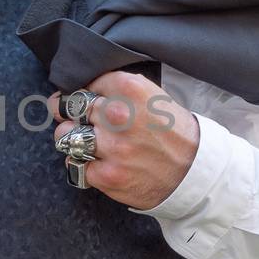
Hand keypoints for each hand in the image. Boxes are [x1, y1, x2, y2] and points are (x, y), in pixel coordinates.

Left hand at [47, 69, 200, 209]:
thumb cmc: (171, 130)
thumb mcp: (151, 94)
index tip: (89, 103)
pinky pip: (75, 165)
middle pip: (70, 108)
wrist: (194, 171)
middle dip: (74, 116)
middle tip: (83, 122)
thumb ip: (117, 89)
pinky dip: (84, 166)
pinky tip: (101, 163)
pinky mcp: (108, 175)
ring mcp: (112, 147)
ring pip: (64, 136)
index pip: (83, 83)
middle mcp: (118, 114)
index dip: (85, 95)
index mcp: (129, 88)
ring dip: (72, 139)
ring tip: (88, 143)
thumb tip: (78, 88)